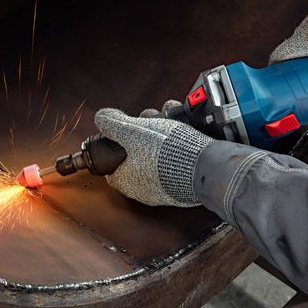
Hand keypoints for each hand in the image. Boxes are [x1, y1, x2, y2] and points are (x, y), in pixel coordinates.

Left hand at [94, 106, 213, 206]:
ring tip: (168, 120)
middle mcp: (145, 190)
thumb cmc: (167, 153)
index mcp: (127, 181)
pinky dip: (177, 146)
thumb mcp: (133, 131)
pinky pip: (175, 162)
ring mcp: (166, 187)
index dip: (113, 148)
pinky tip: (183, 131)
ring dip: (160, 135)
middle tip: (148, 121)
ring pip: (156, 156)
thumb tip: (101, 117)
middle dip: (141, 135)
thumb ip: (113, 124)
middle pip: (135, 157)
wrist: (206, 165)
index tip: (119, 136)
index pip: (111, 167)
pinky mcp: (184, 183)